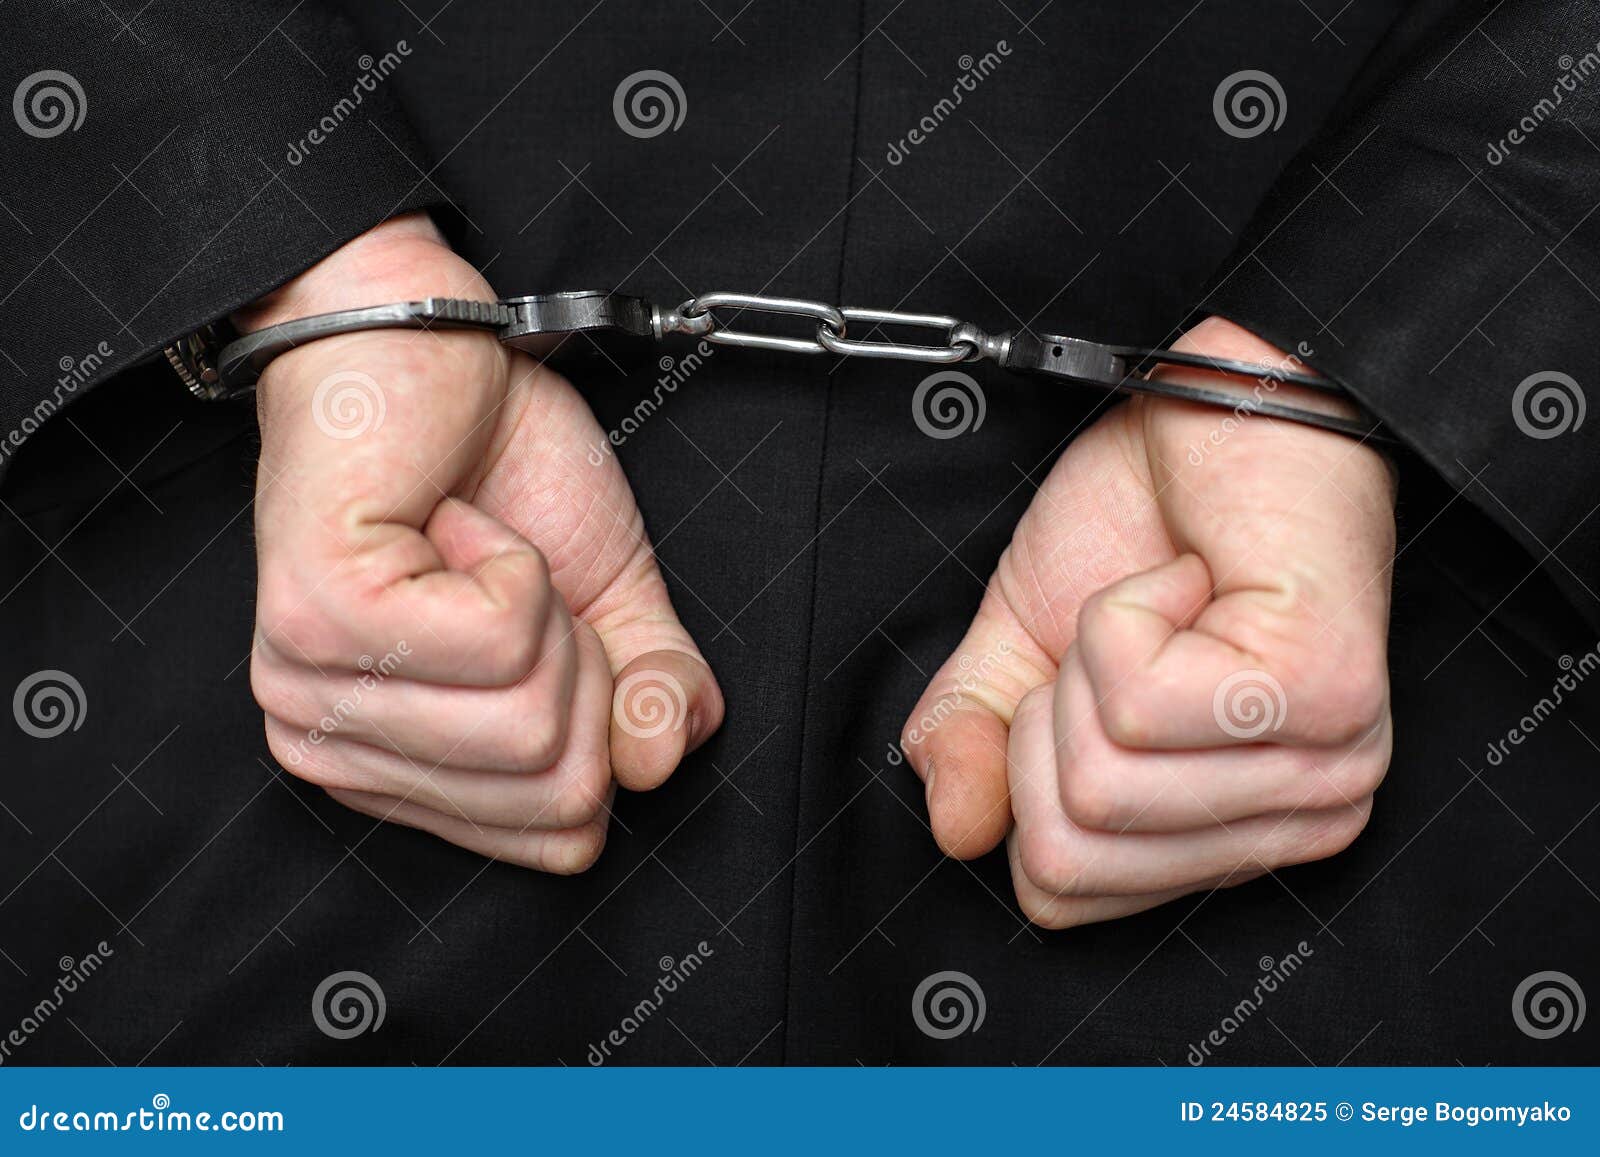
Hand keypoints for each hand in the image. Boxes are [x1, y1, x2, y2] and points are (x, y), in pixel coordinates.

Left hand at [245, 213, 721, 871]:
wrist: (418, 344)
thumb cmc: (496, 467)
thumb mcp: (607, 601)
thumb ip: (650, 696)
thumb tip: (657, 762)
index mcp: (392, 769)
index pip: (558, 839)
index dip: (606, 726)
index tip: (554, 626)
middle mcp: (333, 747)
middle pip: (556, 792)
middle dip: (586, 667)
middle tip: (517, 579)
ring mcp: (316, 687)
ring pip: (528, 724)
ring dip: (546, 606)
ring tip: (479, 543)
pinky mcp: (322, 614)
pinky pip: (498, 638)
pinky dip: (512, 559)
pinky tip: (449, 519)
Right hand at [900, 318, 1394, 926]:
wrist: (1220, 397)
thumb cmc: (1140, 520)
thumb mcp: (1022, 651)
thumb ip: (974, 749)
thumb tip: (955, 829)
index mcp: (1233, 831)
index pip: (1064, 898)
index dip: (1020, 780)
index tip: (1074, 681)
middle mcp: (1298, 819)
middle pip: (1066, 856)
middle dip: (1041, 722)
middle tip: (1118, 637)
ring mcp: (1322, 764)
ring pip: (1099, 784)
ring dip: (1087, 657)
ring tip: (1160, 600)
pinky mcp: (1321, 691)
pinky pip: (1138, 700)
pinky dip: (1124, 613)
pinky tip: (1191, 577)